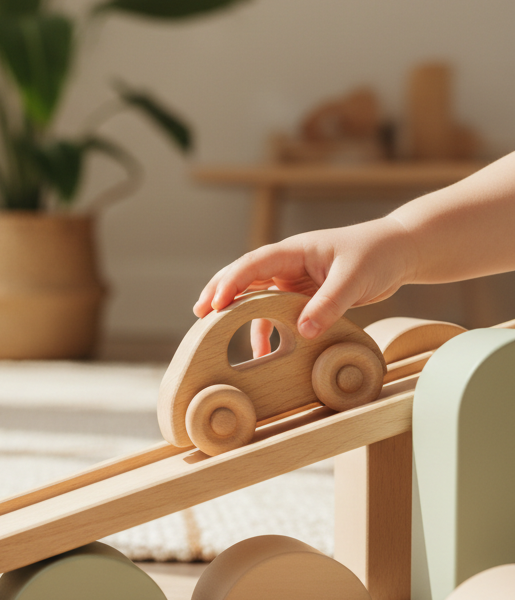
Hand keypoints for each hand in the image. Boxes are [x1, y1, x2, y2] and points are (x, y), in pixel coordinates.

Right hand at [193, 217, 417, 356]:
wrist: (399, 252)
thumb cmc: (377, 255)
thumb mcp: (354, 280)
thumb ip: (328, 305)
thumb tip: (302, 332)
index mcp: (294, 251)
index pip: (253, 264)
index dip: (231, 282)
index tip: (215, 303)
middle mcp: (288, 263)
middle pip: (244, 276)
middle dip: (220, 292)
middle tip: (199, 313)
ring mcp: (293, 279)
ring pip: (255, 294)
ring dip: (237, 311)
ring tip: (214, 330)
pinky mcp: (303, 294)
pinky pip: (275, 310)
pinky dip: (265, 327)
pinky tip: (260, 349)